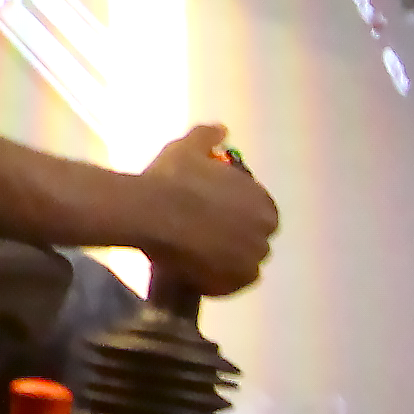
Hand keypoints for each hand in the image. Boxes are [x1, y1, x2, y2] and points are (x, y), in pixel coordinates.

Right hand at [139, 125, 279, 298]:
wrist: (150, 212)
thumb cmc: (172, 178)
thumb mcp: (188, 148)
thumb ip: (208, 137)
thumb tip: (222, 128)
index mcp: (261, 202)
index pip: (262, 213)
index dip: (241, 214)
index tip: (220, 214)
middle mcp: (263, 232)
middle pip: (255, 240)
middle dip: (237, 238)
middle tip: (207, 235)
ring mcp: (248, 259)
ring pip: (245, 264)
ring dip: (230, 261)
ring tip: (201, 257)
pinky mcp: (231, 282)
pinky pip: (233, 285)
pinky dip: (221, 282)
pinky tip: (201, 276)